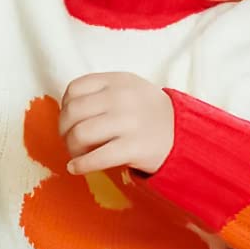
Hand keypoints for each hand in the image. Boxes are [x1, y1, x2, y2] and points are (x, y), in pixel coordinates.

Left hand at [59, 72, 174, 175]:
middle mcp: (122, 98)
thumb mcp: (128, 89)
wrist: (185, 135)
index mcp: (118, 80)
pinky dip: (80, 165)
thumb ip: (100, 91)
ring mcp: (129, 122)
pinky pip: (97, 157)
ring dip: (71, 147)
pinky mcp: (135, 148)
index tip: (68, 119)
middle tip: (68, 140)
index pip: (75, 88)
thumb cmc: (148, 113)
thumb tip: (65, 110)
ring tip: (75, 154)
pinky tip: (75, 168)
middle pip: (73, 112)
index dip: (64, 106)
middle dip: (64, 129)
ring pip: (80, 134)